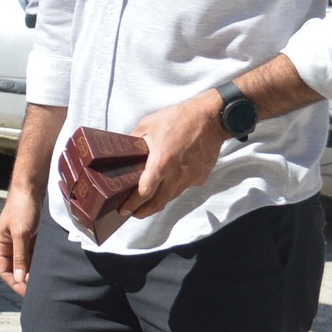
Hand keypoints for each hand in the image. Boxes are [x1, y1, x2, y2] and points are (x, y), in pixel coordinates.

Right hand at [0, 181, 43, 295]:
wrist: (32, 188)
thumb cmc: (22, 208)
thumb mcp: (21, 233)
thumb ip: (20, 257)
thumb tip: (20, 279)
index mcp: (0, 245)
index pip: (5, 271)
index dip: (15, 283)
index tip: (29, 292)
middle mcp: (8, 245)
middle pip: (16, 269)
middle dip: (26, 280)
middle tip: (40, 290)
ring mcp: (20, 241)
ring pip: (27, 262)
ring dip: (34, 271)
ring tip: (46, 281)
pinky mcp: (31, 237)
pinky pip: (35, 254)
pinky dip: (40, 261)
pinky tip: (49, 268)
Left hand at [123, 92, 226, 217]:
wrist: (211, 118)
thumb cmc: (178, 119)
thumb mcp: (147, 125)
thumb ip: (132, 141)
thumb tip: (120, 151)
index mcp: (161, 162)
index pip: (144, 192)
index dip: (132, 204)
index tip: (124, 209)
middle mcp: (177, 175)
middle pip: (158, 203)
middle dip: (143, 212)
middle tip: (133, 213)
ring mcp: (191, 178)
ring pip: (171, 196)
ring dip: (159, 199)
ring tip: (148, 198)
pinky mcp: (200, 178)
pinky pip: (184, 186)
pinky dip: (174, 186)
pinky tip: (169, 178)